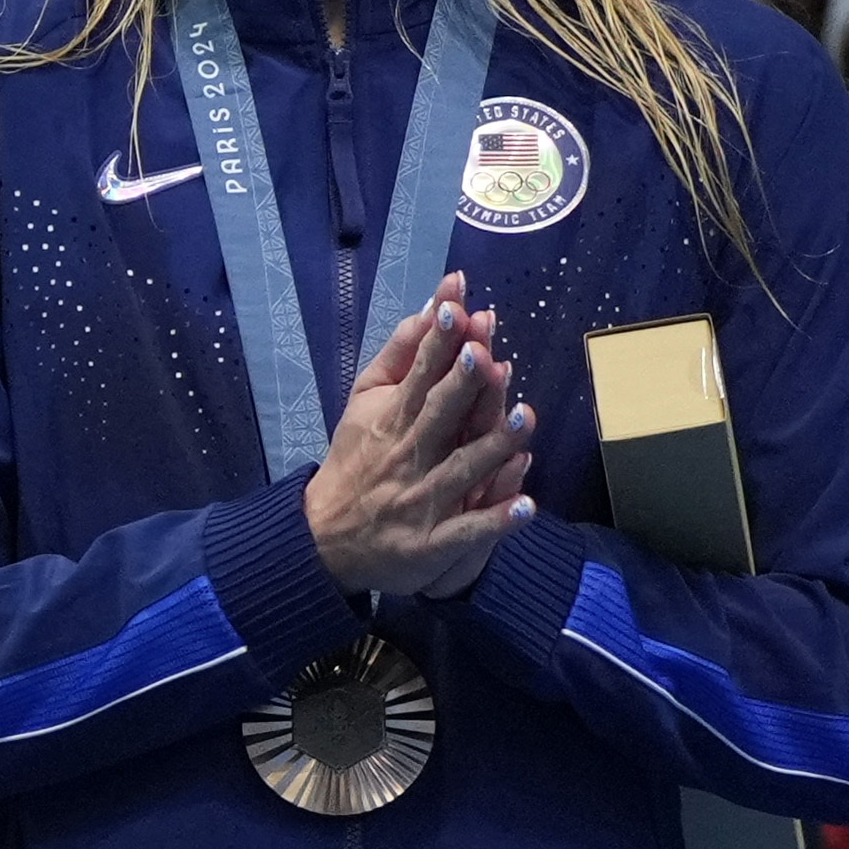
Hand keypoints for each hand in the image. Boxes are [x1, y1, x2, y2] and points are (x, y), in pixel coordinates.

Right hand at [301, 276, 528, 602]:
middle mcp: (409, 456)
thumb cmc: (358, 461)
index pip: (419, 374)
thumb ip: (398, 357)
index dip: (438, 341)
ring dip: (494, 446)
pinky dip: (495, 521)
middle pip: (440, 416)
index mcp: (392, 419)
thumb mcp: (365, 403)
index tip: (454, 306)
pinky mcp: (433, 542)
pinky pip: (468, 531)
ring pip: (462, 470)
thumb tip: (430, 310)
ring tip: (525, 417)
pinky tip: (525, 507)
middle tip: (482, 354)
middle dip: (461, 385)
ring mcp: (422, 500)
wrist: (324, 539)